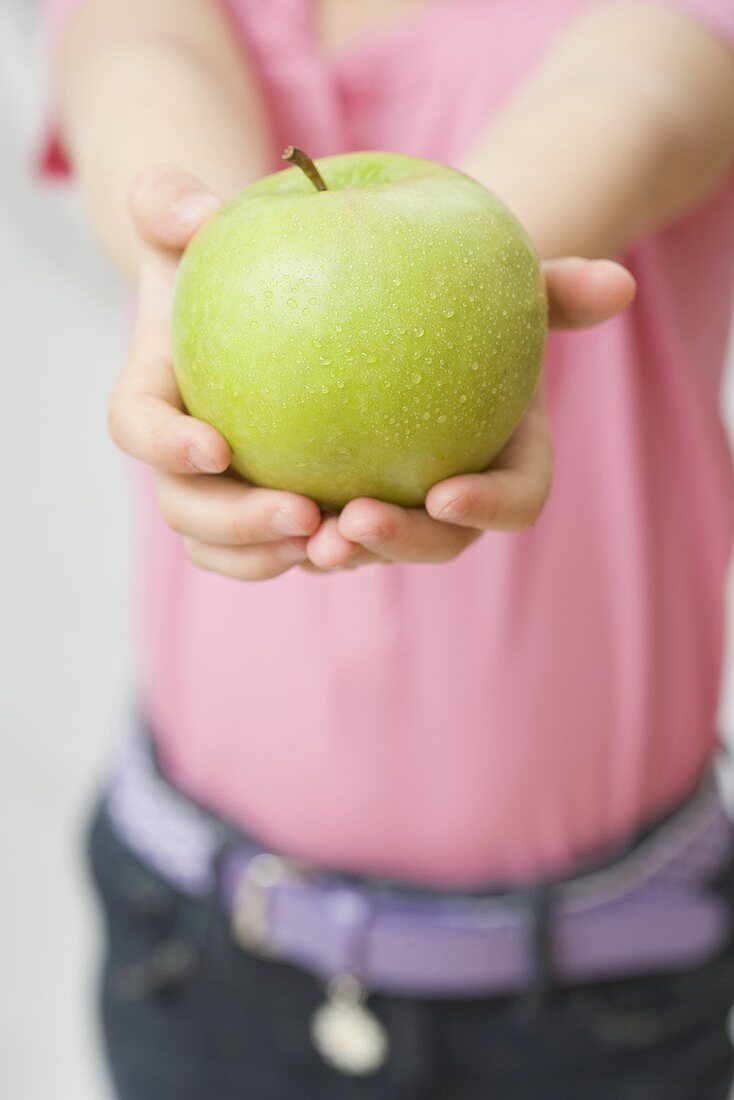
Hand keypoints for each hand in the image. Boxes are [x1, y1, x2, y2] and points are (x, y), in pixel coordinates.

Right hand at [108, 166, 321, 580]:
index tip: (216, 445)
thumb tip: (190, 209)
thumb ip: (176, 204)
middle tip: (299, 514)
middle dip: (236, 525)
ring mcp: (234, 490)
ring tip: (338, 546)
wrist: (275, 304)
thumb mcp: (198, 220)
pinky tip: (376, 539)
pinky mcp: (286, 502)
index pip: (137, 426)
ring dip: (280, 556)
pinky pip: (296, 545)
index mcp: (154, 398)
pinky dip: (327, 552)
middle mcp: (186, 459)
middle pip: (187, 511)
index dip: (165, 444)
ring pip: (237, 549)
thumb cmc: (230, 260)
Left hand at [304, 258, 635, 569]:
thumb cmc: (460, 292)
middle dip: (400, 544)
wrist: (389, 300)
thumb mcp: (503, 281)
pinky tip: (241, 498)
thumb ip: (557, 289)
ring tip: (298, 531)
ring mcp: (389, 505)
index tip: (446, 493)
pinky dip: (277, 528)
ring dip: (334, 551)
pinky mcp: (325, 498)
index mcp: (506, 461)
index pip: (516, 500)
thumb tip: (619, 288)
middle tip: (353, 525)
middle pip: (438, 543)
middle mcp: (448, 498)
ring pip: (366, 549)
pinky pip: (305, 526)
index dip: (490, 508)